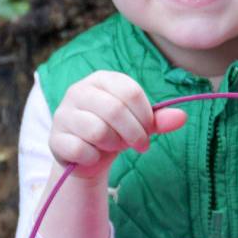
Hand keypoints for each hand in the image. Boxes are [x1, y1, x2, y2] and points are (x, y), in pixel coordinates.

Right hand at [49, 71, 186, 178]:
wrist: (87, 156)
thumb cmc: (115, 132)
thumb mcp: (139, 124)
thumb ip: (159, 120)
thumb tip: (182, 117)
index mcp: (102, 79)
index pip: (130, 91)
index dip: (145, 115)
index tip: (149, 129)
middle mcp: (79, 91)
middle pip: (115, 110)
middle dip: (134, 133)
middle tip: (140, 145)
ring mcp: (64, 113)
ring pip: (97, 130)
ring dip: (113, 145)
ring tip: (113, 146)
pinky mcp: (55, 138)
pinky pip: (81, 149)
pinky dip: (94, 158)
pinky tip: (93, 156)